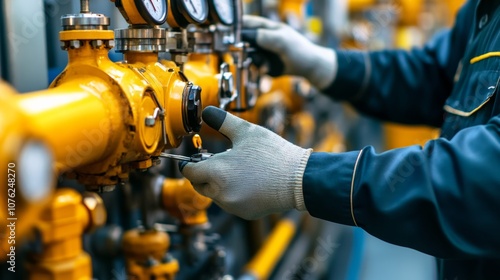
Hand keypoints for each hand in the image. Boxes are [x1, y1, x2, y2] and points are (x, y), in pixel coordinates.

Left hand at [180, 106, 311, 219]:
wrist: (299, 179)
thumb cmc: (272, 154)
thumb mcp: (246, 131)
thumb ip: (222, 121)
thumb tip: (207, 111)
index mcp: (216, 173)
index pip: (189, 172)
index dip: (191, 163)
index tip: (198, 157)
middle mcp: (220, 193)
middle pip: (199, 185)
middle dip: (205, 174)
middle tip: (220, 161)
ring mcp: (232, 206)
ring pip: (215, 195)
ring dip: (219, 184)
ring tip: (239, 170)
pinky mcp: (244, 213)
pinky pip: (231, 203)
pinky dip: (234, 194)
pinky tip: (249, 182)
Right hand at [242, 15, 336, 89]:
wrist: (310, 68)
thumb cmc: (300, 51)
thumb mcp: (283, 42)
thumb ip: (266, 37)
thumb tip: (248, 36)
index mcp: (266, 27)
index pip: (245, 23)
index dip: (236, 28)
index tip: (230, 37)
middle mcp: (262, 38)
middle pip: (243, 41)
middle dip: (244, 49)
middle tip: (245, 55)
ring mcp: (263, 51)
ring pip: (248, 56)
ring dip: (255, 62)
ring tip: (265, 66)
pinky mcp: (265, 63)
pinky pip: (256, 66)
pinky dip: (260, 69)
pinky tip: (267, 71)